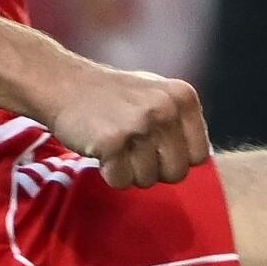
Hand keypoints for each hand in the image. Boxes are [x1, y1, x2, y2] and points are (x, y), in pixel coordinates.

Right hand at [42, 56, 209, 188]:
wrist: (64, 84)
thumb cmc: (113, 96)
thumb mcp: (157, 95)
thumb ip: (181, 123)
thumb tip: (202, 158)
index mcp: (183, 97)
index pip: (198, 155)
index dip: (175, 158)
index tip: (154, 146)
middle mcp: (166, 108)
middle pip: (176, 173)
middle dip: (154, 170)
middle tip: (131, 148)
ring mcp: (139, 124)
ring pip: (148, 180)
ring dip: (129, 171)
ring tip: (115, 144)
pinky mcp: (112, 142)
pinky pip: (122, 181)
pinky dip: (109, 173)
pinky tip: (101, 149)